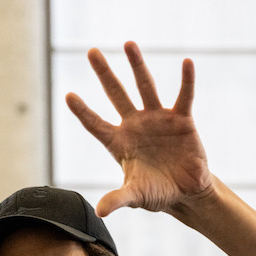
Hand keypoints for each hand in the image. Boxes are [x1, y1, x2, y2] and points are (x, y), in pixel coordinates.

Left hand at [65, 41, 211, 217]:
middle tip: (91, 52)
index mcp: (119, 142)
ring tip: (129, 44)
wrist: (186, 192)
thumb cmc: (157, 193)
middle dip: (104, 74)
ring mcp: (158, 119)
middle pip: (116, 94)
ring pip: (145, 87)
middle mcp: (135, 125)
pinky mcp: (181, 119)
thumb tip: (100, 212)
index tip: (68, 96)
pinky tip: (186, 63)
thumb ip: (118, 199)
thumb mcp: (136, 196)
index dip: (83, 112)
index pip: (96, 124)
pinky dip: (186, 80)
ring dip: (137, 65)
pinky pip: (183, 96)